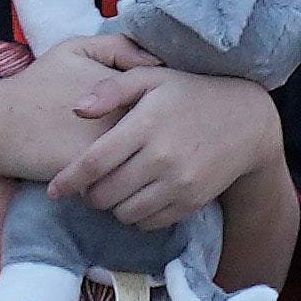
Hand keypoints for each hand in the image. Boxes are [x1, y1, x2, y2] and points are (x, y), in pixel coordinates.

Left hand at [57, 58, 283, 237]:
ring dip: (112, 207)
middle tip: (90, 185)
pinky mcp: (192, 202)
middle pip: (104, 195)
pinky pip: (149, 223)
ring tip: (115, 189)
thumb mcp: (152, 78)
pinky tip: (138, 196)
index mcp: (146, 125)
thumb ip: (111, 89)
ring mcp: (179, 183)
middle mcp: (162, 158)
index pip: (93, 163)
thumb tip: (77, 109)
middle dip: (89, 195)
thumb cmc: (190, 94)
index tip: (53, 191)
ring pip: (124, 214)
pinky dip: (136, 216)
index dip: (67, 181)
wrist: (246, 120)